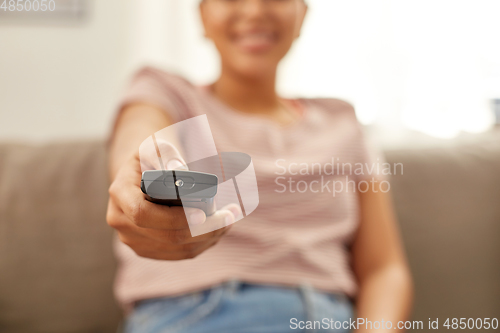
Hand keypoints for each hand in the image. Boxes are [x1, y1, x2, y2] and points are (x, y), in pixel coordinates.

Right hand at [106, 139, 240, 259]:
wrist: (141, 174)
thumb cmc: (152, 157)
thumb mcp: (155, 146)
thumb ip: (165, 154)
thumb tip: (178, 170)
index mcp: (119, 194)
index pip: (143, 214)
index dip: (173, 218)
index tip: (202, 213)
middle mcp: (121, 221)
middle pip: (166, 236)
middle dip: (203, 229)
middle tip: (229, 216)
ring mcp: (133, 239)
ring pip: (177, 248)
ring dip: (208, 237)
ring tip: (229, 220)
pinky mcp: (148, 249)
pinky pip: (180, 253)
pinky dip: (203, 243)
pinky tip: (219, 229)